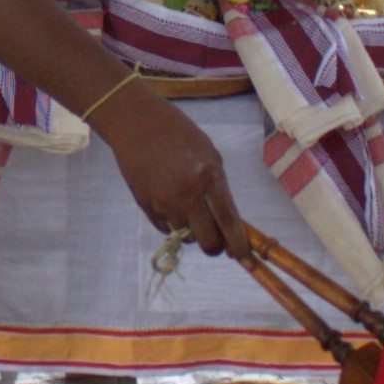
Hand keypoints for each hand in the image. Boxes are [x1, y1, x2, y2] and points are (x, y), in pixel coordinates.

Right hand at [96, 82, 249, 258]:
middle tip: (216, 238)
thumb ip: (219, 188)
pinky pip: (166, 229)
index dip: (239, 244)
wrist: (138, 125)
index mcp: (208, 177)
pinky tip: (171, 202)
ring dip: (192, 231)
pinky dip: (173, 224)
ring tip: (188, 206)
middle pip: (207, 241)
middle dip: (215, 245)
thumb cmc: (179, 135)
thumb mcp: (209, 156)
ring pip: (186, 238)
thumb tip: (228, 222)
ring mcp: (163, 203)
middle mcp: (186, 194)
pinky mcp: (146, 207)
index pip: (228, 221)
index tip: (245, 258)